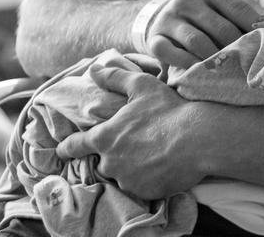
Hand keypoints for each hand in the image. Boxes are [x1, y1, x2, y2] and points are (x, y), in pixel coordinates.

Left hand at [54, 62, 213, 198]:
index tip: (63, 149)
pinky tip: (163, 166)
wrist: (199, 138)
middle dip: (115, 156)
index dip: (68, 147)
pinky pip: (142, 188)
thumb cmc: (168, 109)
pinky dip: (148, 180)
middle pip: (104, 162)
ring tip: (154, 155)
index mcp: (104, 137)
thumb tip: (94, 70)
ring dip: (132, 169)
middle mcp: (110, 163)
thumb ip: (114, 78)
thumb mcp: (141, 86)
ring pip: (124, 177)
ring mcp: (128, 181)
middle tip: (136, 145)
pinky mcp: (146, 193)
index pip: (74, 146)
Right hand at [148, 0, 260, 67]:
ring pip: (199, 42)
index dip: (256, 29)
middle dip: (238, 48)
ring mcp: (169, 18)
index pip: (239, 9)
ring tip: (230, 70)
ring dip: (216, 59)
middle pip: (221, 28)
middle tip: (251, 64)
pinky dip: (189, 64)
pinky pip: (172, 54)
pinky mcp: (155, 38)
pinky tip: (201, 71)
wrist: (165, 19)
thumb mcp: (225, 7)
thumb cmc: (207, 15)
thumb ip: (252, 14)